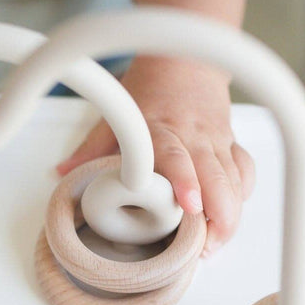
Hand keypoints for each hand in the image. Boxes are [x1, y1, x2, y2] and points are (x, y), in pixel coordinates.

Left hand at [57, 57, 254, 256]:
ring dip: (230, 214)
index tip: (188, 204)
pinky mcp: (230, 144)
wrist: (185, 59)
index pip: (177, 157)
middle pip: (216, 177)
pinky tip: (231, 214)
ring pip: (234, 179)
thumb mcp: (118, 115)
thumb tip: (60, 173)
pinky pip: (243, 172)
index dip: (185, 181)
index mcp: (163, 129)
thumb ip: (91, 148)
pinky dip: (241, 195)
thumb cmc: (151, 89)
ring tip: (217, 243)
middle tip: (207, 246)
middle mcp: (194, 137)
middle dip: (218, 214)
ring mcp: (216, 141)